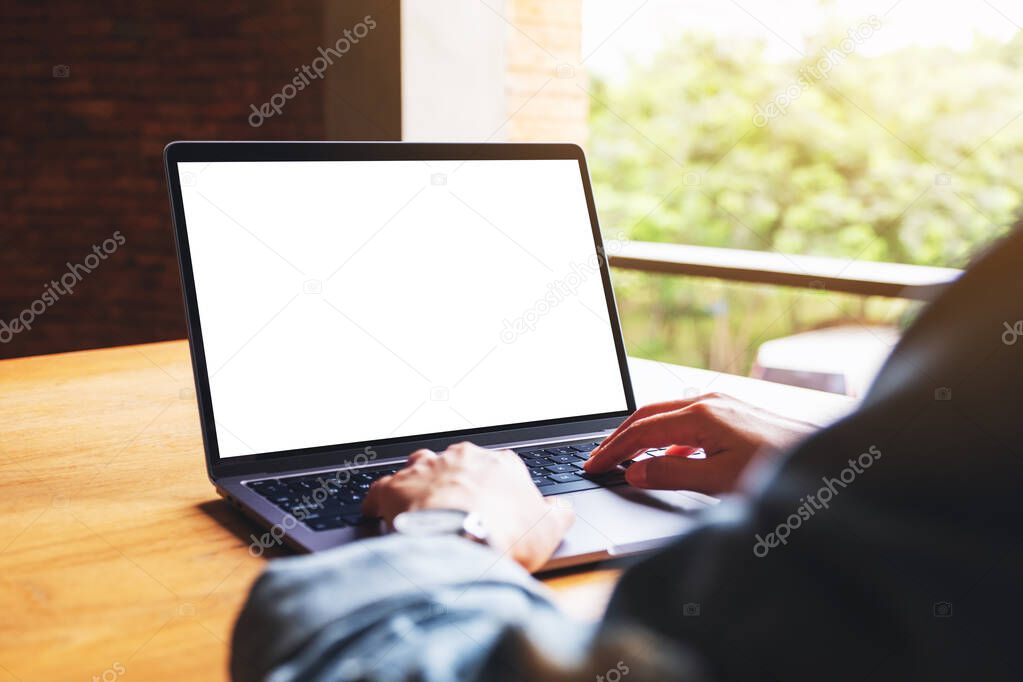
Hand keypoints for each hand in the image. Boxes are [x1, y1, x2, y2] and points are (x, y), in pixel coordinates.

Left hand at [363, 442, 574, 571]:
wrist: (459, 545)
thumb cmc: (504, 536)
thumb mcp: (549, 530)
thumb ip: (559, 514)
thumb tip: (563, 508)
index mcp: (501, 464)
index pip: (501, 469)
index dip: (496, 490)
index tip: (494, 508)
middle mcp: (462, 458)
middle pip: (458, 464)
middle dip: (457, 482)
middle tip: (459, 511)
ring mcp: (426, 469)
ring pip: (420, 466)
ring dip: (420, 483)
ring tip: (421, 507)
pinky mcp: (394, 488)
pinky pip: (381, 490)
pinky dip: (380, 501)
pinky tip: (381, 514)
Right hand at [583, 393, 815, 492]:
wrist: (826, 462)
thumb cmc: (777, 471)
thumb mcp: (718, 481)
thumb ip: (671, 475)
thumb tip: (635, 472)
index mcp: (700, 414)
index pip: (641, 432)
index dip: (612, 450)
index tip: (593, 465)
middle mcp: (708, 401)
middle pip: (647, 415)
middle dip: (618, 437)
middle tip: (596, 458)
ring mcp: (721, 404)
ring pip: (666, 415)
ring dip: (640, 435)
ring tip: (622, 456)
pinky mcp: (732, 412)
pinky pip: (686, 421)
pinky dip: (665, 437)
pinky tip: (666, 457)